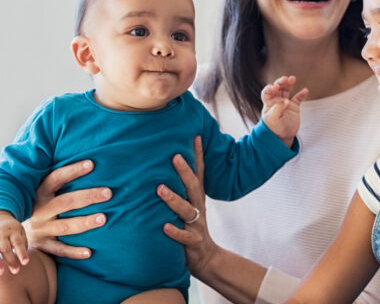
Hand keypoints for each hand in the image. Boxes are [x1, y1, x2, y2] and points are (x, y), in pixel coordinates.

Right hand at [0, 211, 27, 274]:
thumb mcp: (20, 232)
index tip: (25, 263)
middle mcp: (1, 233)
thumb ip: (22, 243)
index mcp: (13, 231)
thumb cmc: (13, 230)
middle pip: (5, 248)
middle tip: (16, 271)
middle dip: (10, 260)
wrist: (0, 218)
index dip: (22, 253)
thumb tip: (23, 257)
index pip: (18, 243)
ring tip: (2, 273)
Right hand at [22, 160, 110, 258]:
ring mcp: (41, 229)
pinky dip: (74, 252)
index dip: (72, 171)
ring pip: (64, 226)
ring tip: (103, 218)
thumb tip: (92, 163)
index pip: (56, 179)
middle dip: (87, 197)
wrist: (14, 233)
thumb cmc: (39, 206)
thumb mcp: (43, 193)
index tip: (92, 164)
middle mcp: (39, 211)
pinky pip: (59, 250)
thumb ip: (61, 182)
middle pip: (65, 202)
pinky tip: (89, 252)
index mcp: (39, 194)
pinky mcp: (43, 245)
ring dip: (84, 223)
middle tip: (108, 193)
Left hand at [158, 136, 214, 277]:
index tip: (195, 136)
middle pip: (194, 187)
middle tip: (175, 156)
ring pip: (186, 210)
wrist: (205, 257)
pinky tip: (164, 226)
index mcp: (196, 198)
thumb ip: (181, 190)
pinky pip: (183, 236)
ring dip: (173, 199)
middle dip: (185, 171)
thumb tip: (162, 168)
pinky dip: (174, 231)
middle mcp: (198, 208)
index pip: (199, 173)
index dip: (198, 155)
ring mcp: (196, 225)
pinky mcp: (192, 242)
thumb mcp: (189, 206)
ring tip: (160, 189)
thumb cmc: (190, 227)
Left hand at [261, 75, 308, 146]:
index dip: (270, 88)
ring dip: (289, 84)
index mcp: (269, 103)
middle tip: (285, 79)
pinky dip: (301, 94)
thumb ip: (278, 109)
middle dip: (281, 82)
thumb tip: (286, 101)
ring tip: (292, 79)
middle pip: (278, 88)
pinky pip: (298, 98)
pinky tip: (305, 91)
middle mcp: (276, 101)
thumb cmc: (275, 129)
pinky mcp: (294, 107)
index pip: (267, 92)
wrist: (283, 137)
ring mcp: (286, 103)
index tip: (275, 87)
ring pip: (286, 90)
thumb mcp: (274, 120)